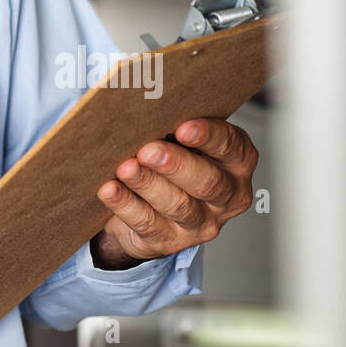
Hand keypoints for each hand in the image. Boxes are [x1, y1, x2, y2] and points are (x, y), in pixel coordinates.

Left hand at [90, 118, 257, 268]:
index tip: (183, 127)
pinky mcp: (170, 241)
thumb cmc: (170, 155)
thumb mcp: (179, 137)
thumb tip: (145, 105)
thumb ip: (173, 122)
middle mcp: (227, 196)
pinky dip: (126, 204)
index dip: (208, 137)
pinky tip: (110, 189)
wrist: (150, 201)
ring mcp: (201, 223)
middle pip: (207, 182)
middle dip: (176, 164)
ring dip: (148, 184)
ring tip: (126, 168)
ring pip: (177, 205)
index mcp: (237, 162)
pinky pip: (147, 223)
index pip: (230, 147)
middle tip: (148, 150)